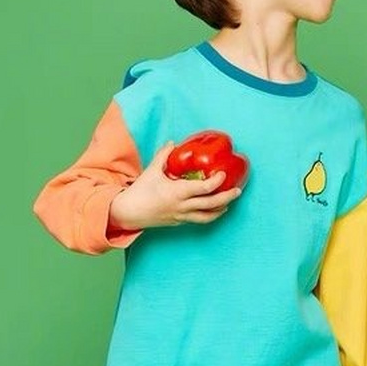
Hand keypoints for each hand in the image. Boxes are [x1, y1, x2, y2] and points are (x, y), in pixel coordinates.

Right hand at [108, 142, 242, 230]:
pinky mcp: (179, 222)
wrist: (129, 213)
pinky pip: (198, 220)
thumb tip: (172, 143)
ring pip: (207, 217)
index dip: (217, 182)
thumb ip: (164, 156)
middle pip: (211, 204)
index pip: (204, 188)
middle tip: (237, 191)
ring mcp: (182, 216)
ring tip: (229, 202)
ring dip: (221, 209)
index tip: (223, 174)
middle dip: (227, 197)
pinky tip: (215, 210)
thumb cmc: (140, 191)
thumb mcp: (152, 171)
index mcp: (177, 192)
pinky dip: (209, 215)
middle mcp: (182, 206)